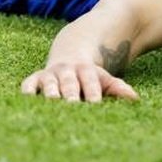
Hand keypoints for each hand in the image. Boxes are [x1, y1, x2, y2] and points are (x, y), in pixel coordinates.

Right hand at [20, 62, 138, 102]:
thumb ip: (118, 88)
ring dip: (50, 94)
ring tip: (51, 105)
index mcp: (86, 71)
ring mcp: (50, 74)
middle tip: (72, 106)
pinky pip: (28, 85)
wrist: (69, 54)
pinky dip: (27, 92)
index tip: (95, 104)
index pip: (90, 82)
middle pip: (69, 83)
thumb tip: (135, 99)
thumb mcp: (104, 79)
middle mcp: (67, 71)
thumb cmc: (89, 76)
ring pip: (49, 84)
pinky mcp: (34, 79)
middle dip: (70, 95)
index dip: (93, 92)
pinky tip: (27, 103)